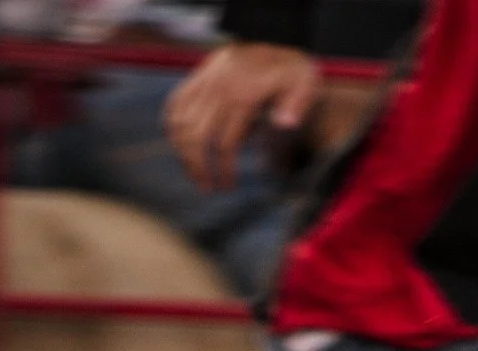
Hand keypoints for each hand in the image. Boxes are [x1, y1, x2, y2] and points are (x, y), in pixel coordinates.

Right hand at [165, 43, 318, 191]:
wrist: (269, 36)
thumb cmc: (290, 68)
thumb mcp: (304, 83)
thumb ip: (297, 105)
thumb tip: (285, 125)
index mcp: (243, 97)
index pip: (225, 143)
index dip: (223, 169)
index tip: (228, 187)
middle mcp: (217, 90)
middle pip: (196, 137)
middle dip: (199, 167)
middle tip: (208, 188)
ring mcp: (203, 83)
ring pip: (179, 123)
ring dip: (182, 152)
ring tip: (195, 174)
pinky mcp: (195, 79)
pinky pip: (174, 105)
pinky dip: (173, 128)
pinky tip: (181, 147)